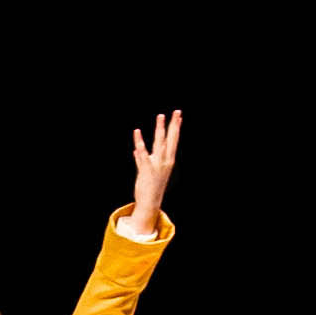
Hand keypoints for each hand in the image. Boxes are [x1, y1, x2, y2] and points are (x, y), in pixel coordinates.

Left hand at [122, 109, 184, 237]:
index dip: (176, 128)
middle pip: (171, 139)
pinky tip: (137, 132)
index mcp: (168, 161)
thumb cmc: (150, 187)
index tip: (179, 116)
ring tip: (161, 116)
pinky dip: (139, 142)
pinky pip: (142, 153)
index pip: (173, 141)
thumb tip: (136, 151)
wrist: (150, 203)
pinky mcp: (147, 168)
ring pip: (159, 143)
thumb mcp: (148, 171)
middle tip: (177, 112)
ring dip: (160, 129)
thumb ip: (142, 160)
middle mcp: (165, 161)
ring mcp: (157, 164)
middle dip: (174, 125)